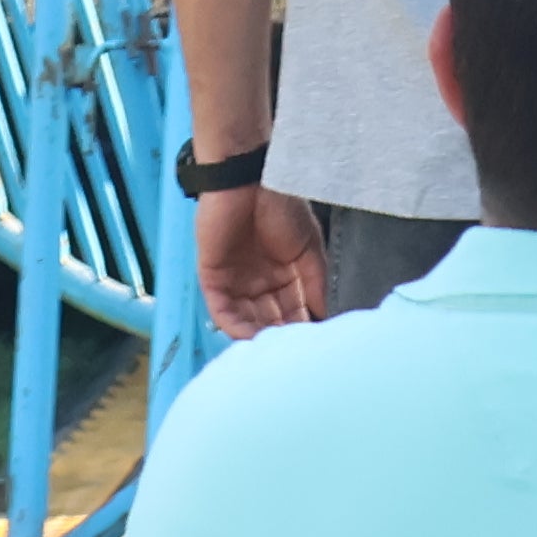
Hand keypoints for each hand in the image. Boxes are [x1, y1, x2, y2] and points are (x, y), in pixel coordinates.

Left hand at [198, 185, 326, 338]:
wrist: (249, 182)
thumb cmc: (283, 206)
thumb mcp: (310, 246)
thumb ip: (315, 281)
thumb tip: (324, 313)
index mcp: (285, 274)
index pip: (294, 308)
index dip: (302, 326)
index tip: (314, 345)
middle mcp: (259, 282)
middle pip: (270, 317)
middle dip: (280, 335)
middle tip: (292, 354)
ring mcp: (235, 282)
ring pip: (246, 319)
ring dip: (258, 335)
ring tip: (272, 351)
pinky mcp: (212, 279)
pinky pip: (222, 310)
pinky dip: (234, 325)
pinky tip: (249, 337)